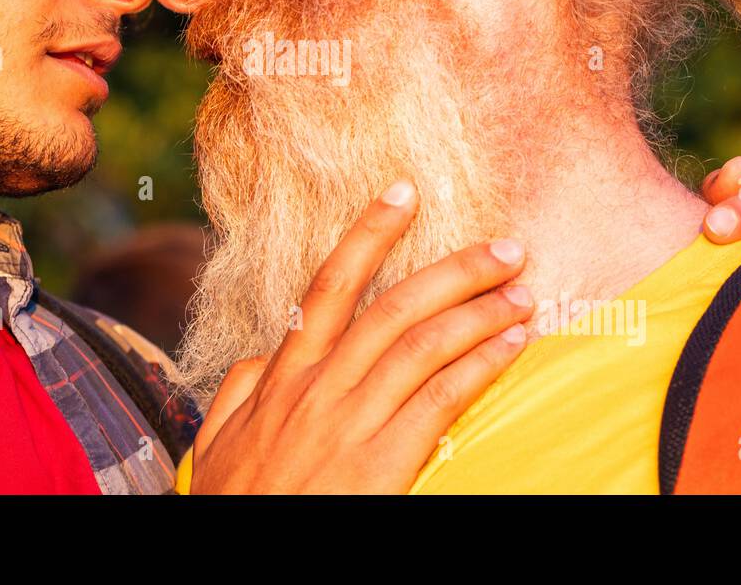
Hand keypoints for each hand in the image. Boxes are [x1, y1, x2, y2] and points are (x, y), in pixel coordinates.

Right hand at [189, 179, 532, 493]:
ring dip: (480, 312)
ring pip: (424, 345)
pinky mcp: (383, 464)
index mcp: (285, 376)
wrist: (240, 558)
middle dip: (456, 270)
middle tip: (505, 246)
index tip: (403, 192)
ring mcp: (352, 424)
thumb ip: (243, 389)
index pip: (331, 286)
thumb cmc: (237, 504)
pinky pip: (442, 399)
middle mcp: (321, 388)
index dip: (368, 233)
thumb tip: (268, 353)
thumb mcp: (219, 440)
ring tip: (522, 291)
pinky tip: (513, 346)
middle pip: (395, 308)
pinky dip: (482, 365)